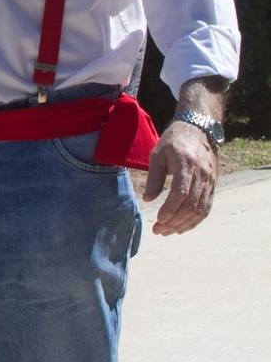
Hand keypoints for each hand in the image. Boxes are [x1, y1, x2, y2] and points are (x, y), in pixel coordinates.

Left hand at [142, 121, 218, 235]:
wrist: (199, 130)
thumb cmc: (174, 141)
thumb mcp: (157, 154)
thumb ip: (154, 177)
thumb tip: (148, 200)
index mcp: (186, 164)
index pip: (181, 193)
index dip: (170, 209)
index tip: (158, 219)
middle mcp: (201, 175)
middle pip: (190, 205)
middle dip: (174, 221)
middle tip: (158, 231)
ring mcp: (210, 181)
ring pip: (200, 209)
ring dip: (184, 224)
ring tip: (167, 232)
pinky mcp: (213, 185)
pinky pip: (207, 207)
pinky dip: (195, 220)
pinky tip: (182, 227)